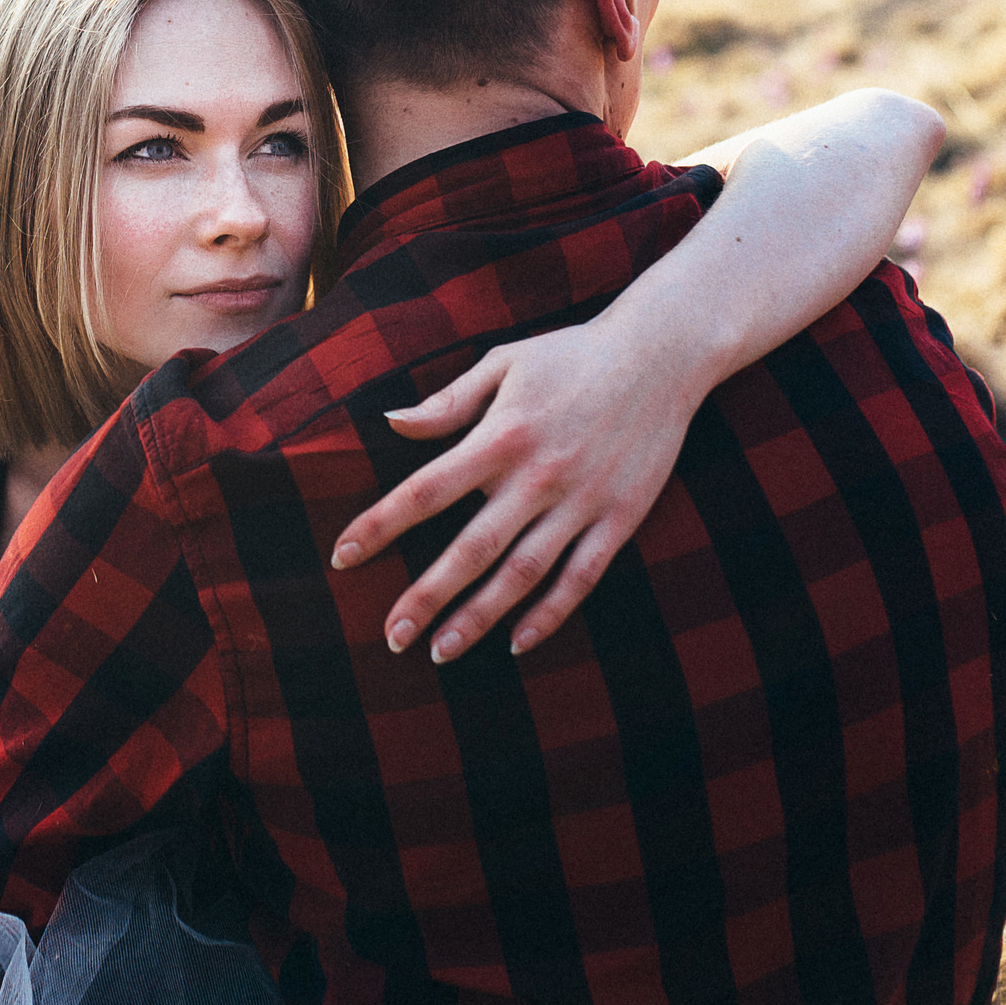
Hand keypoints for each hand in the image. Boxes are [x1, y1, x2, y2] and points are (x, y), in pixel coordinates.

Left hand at [328, 319, 705, 661]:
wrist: (662, 352)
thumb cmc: (570, 355)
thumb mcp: (503, 363)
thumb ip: (448, 402)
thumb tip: (391, 423)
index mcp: (500, 436)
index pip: (425, 490)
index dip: (380, 526)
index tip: (342, 557)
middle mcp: (538, 475)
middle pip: (471, 548)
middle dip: (426, 597)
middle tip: (391, 637)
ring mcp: (582, 500)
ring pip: (523, 574)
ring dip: (479, 618)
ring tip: (440, 652)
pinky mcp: (621, 516)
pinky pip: (581, 577)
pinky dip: (550, 614)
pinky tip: (516, 642)